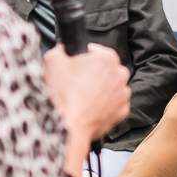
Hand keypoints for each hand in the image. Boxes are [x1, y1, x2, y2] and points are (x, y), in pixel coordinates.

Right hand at [44, 43, 130, 171]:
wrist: (69, 127)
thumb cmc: (63, 95)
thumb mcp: (53, 61)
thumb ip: (60, 50)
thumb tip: (63, 50)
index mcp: (107, 58)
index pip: (95, 51)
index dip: (82, 57)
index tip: (75, 65)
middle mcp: (120, 74)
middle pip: (105, 69)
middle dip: (92, 74)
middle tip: (76, 82)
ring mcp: (123, 94)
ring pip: (111, 87)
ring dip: (100, 90)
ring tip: (82, 98)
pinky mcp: (122, 111)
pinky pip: (113, 104)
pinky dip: (104, 106)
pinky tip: (89, 108)